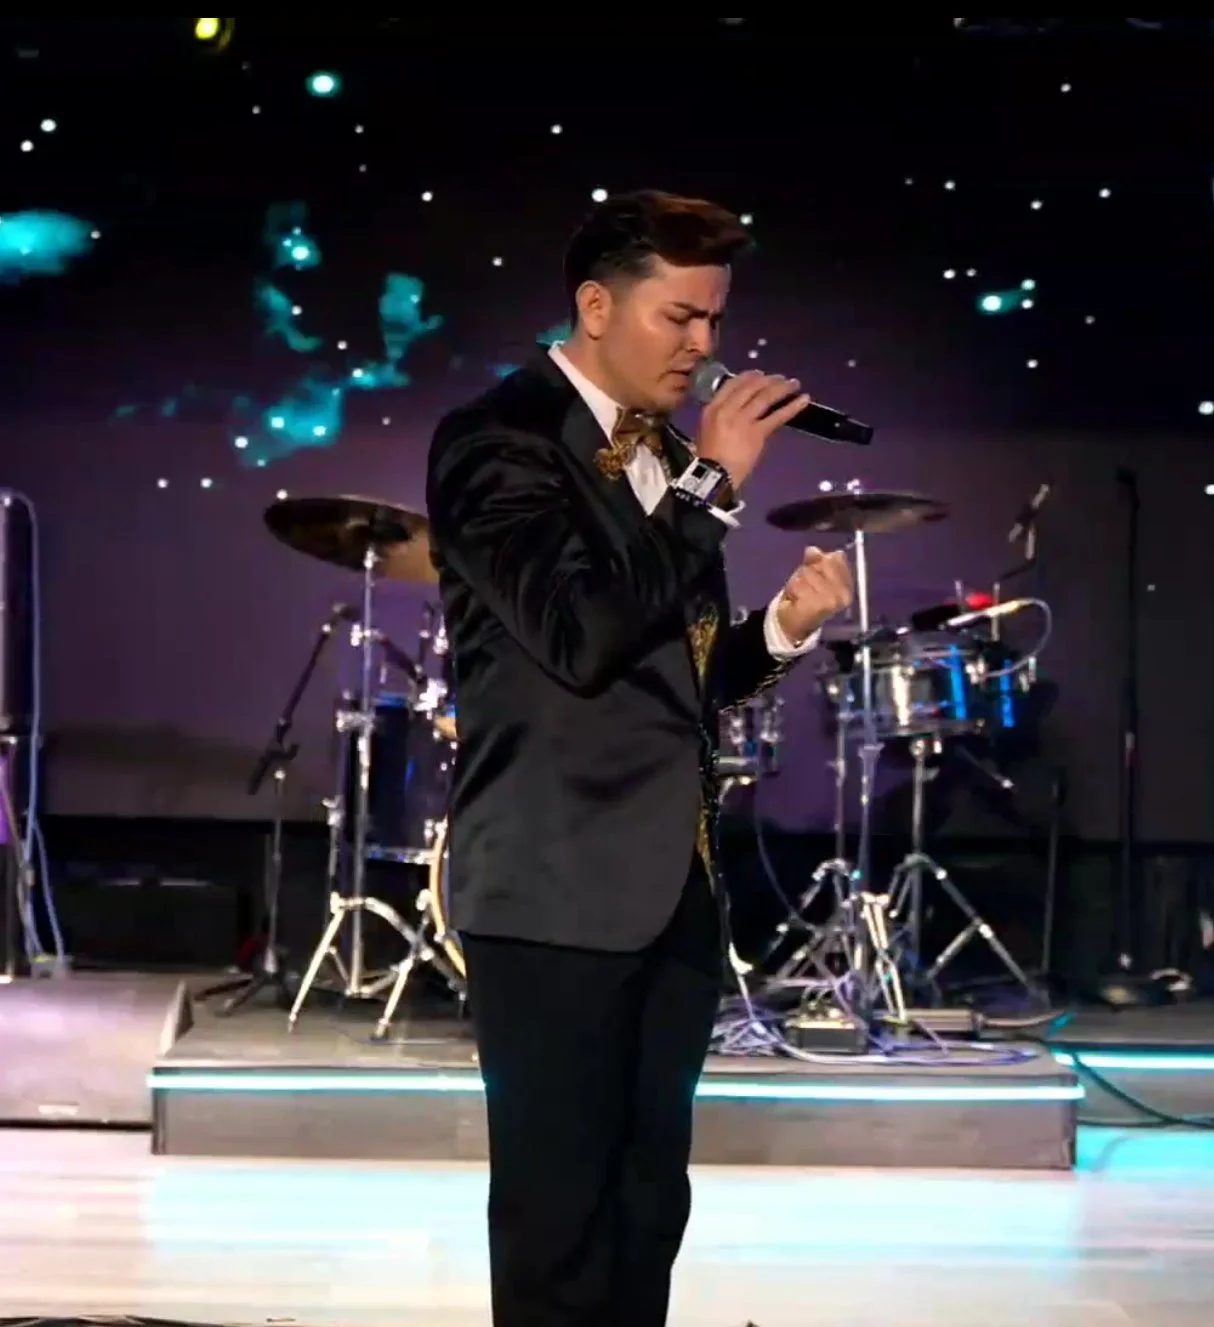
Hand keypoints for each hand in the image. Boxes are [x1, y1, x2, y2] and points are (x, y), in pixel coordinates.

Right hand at [695, 371, 810, 490]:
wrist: (713, 476)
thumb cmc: (708, 458)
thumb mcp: (707, 430)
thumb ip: (722, 417)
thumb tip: (740, 409)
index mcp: (713, 408)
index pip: (732, 384)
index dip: (748, 376)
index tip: (759, 374)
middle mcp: (728, 409)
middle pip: (751, 387)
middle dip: (768, 380)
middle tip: (780, 378)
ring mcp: (743, 420)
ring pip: (765, 397)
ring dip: (782, 388)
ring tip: (794, 384)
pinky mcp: (757, 433)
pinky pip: (777, 417)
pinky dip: (792, 407)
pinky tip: (804, 400)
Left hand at [775, 546, 852, 644]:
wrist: (794, 624)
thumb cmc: (806, 597)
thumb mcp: (811, 573)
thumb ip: (814, 560)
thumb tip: (812, 550)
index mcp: (847, 585)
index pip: (836, 557)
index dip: (820, 562)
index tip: (815, 576)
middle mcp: (844, 593)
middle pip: (821, 563)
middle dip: (808, 571)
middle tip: (805, 587)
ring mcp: (832, 600)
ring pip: (808, 574)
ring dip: (798, 582)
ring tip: (800, 595)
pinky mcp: (817, 606)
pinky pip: (799, 585)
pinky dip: (792, 592)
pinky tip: (796, 601)